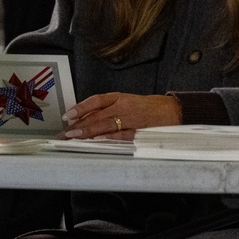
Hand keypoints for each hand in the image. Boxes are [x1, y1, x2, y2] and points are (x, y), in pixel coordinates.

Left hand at [62, 92, 180, 139]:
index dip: (81, 107)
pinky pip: (121, 135)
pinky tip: (98, 141)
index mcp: (120, 97)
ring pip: (106, 124)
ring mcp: (131, 119)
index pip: (96, 100)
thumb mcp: (128, 102)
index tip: (68, 115)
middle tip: (66, 133)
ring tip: (75, 137)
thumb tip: (86, 119)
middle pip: (98, 115)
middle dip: (80, 124)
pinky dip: (109, 138)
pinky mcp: (138, 131)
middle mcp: (124, 106)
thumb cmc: (148, 107)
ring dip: (89, 132)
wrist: (172, 110)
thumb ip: (108, 109)